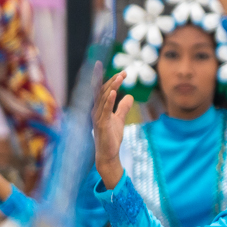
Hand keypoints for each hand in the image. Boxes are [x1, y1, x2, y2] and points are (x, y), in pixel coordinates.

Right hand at [90, 73, 129, 188]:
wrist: (108, 154)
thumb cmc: (111, 137)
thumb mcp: (120, 119)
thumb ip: (123, 108)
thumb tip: (129, 96)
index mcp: (100, 108)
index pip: (104, 91)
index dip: (111, 81)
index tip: (121, 72)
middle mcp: (96, 111)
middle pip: (103, 92)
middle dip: (112, 80)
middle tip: (123, 72)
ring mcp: (98, 117)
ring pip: (103, 98)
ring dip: (112, 87)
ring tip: (120, 77)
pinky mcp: (101, 125)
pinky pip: (105, 111)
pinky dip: (108, 101)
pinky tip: (113, 92)